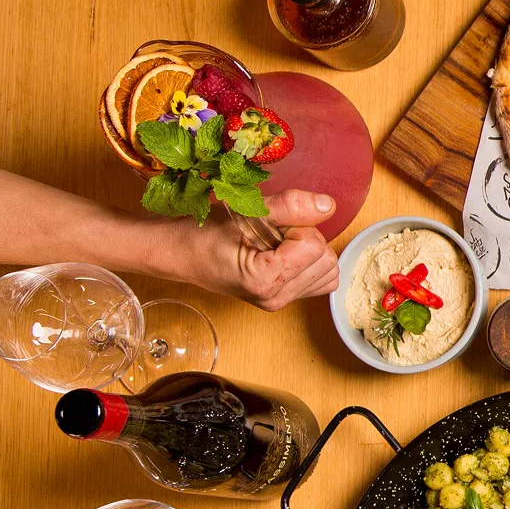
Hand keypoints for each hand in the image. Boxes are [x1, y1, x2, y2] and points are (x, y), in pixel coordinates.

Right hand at [191, 189, 339, 311]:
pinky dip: (310, 262)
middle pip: (327, 260)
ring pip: (328, 270)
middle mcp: (275, 298)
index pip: (314, 247)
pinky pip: (320, 279)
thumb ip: (289, 207)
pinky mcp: (284, 298)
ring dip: (310, 250)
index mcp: (264, 281)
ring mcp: (280, 302)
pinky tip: (284, 253)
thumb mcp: (245, 211)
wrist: (181, 253)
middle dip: (306, 238)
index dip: (297, 227)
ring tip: (276, 243)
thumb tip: (328, 206)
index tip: (269, 226)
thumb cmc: (204, 232)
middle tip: (272, 234)